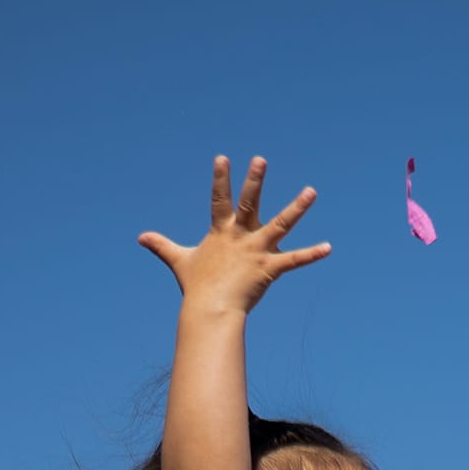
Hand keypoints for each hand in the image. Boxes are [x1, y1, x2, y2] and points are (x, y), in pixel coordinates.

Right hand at [138, 155, 330, 316]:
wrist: (210, 312)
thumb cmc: (196, 287)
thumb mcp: (180, 261)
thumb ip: (162, 246)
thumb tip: (140, 238)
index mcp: (221, 231)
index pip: (219, 199)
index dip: (221, 179)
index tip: (223, 158)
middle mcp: (240, 237)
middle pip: (249, 203)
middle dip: (254, 181)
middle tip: (260, 159)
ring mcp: (256, 252)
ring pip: (280, 225)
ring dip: (297, 208)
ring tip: (312, 191)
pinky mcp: (269, 269)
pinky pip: (294, 261)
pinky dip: (311, 255)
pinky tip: (328, 248)